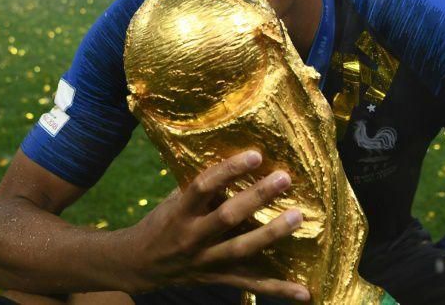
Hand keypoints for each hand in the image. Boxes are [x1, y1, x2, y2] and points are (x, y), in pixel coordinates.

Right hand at [119, 150, 309, 301]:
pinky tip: (305, 291)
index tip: (256, 155)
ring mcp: (206, 261)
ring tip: (297, 217)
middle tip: (284, 179)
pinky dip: (280, 288)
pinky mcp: (219, 278)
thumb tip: (237, 160)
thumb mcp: (175, 200)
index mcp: (181, 211)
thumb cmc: (163, 222)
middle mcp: (193, 237)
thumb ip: (203, 187)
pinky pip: (252, 284)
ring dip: (272, 234)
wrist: (139, 264)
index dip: (229, 170)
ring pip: (242, 249)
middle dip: (257, 197)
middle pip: (227, 217)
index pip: (204, 186)